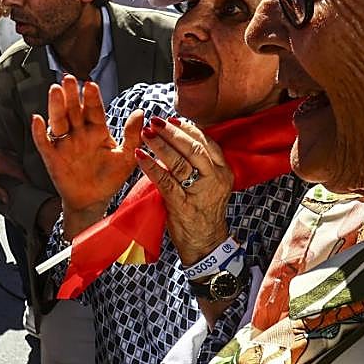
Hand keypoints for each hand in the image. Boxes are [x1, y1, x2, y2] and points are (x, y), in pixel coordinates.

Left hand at [0, 150, 25, 206]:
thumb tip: (7, 200)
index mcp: (1, 165)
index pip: (18, 172)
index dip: (25, 178)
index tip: (30, 184)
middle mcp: (2, 157)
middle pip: (19, 165)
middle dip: (25, 173)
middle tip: (30, 181)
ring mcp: (1, 153)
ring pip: (16, 159)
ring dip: (21, 166)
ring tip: (25, 175)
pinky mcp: (0, 151)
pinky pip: (12, 155)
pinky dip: (16, 160)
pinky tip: (18, 165)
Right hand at [31, 75, 142, 237]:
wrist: (92, 202)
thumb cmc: (109, 179)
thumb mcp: (126, 157)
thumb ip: (132, 135)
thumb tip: (140, 112)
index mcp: (97, 131)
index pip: (94, 110)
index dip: (92, 98)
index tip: (91, 84)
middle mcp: (79, 133)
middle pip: (74, 110)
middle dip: (72, 94)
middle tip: (69, 78)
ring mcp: (64, 144)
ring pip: (59, 121)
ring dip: (56, 106)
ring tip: (55, 90)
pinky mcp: (52, 157)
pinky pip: (44, 143)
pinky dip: (39, 132)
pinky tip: (37, 119)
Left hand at [136, 116, 232, 264]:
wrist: (206, 244)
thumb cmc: (203, 211)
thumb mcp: (210, 184)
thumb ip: (200, 164)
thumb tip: (180, 139)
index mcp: (223, 171)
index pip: (207, 142)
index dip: (188, 129)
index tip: (173, 119)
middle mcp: (214, 179)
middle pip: (193, 149)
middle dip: (173, 132)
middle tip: (156, 122)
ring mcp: (199, 192)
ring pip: (179, 163)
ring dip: (160, 146)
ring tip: (146, 134)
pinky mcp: (182, 205)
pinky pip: (165, 181)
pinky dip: (151, 167)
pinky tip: (140, 156)